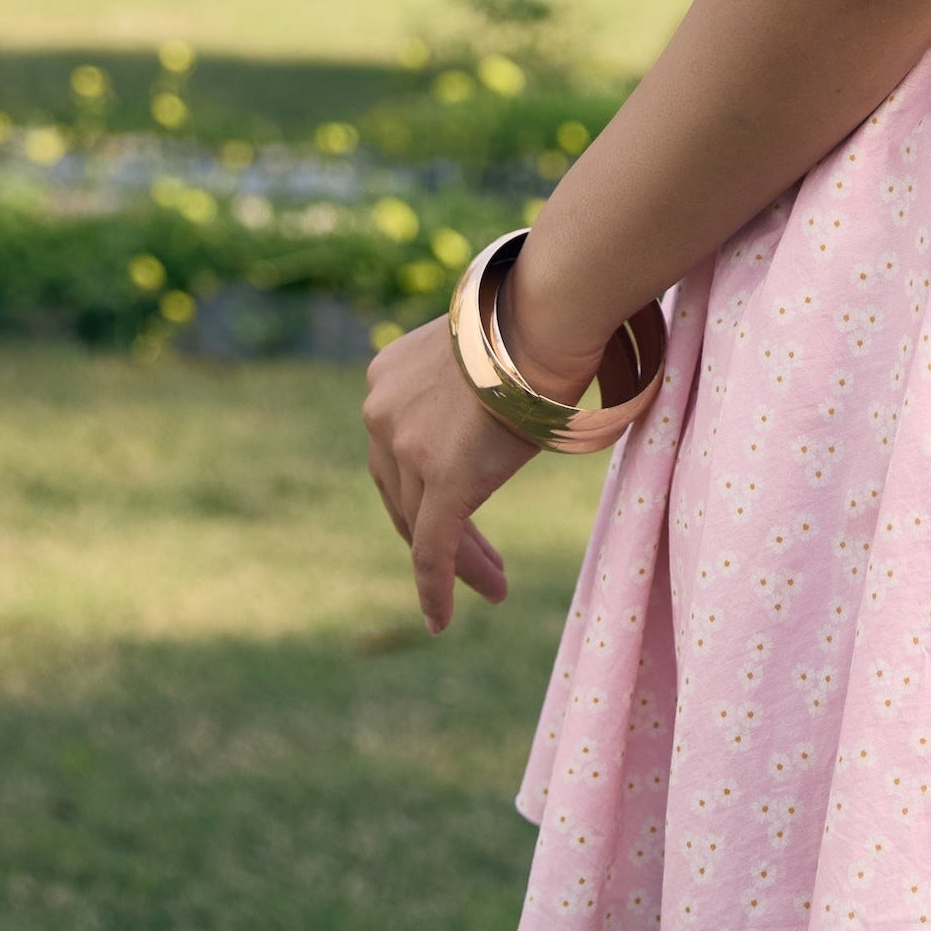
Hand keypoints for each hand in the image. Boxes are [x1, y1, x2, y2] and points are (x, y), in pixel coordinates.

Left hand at [363, 314, 537, 631]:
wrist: (549, 310)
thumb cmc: (537, 319)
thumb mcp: (483, 352)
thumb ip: (470, 386)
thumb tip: (498, 408)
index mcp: (384, 377)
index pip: (396, 454)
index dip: (424, 493)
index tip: (455, 520)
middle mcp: (380, 412)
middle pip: (402, 494)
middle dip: (443, 535)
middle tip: (483, 568)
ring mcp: (405, 446)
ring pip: (422, 524)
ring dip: (459, 561)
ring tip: (495, 587)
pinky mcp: (441, 478)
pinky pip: (432, 548)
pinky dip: (437, 588)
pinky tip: (441, 620)